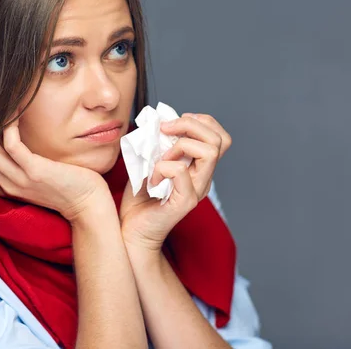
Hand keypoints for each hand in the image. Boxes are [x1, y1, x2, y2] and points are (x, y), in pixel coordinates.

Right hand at [0, 117, 111, 222]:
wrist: (88, 204)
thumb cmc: (67, 186)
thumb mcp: (37, 176)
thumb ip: (22, 163)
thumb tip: (14, 137)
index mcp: (4, 186)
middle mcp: (6, 184)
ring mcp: (18, 179)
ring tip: (6, 103)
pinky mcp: (34, 171)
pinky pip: (11, 143)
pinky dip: (10, 124)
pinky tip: (18, 112)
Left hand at [120, 113, 231, 251]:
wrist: (131, 229)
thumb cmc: (139, 197)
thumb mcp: (149, 160)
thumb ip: (159, 142)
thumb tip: (160, 120)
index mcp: (199, 167)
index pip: (219, 137)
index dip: (201, 122)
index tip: (175, 123)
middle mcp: (204, 178)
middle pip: (219, 140)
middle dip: (190, 125)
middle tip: (165, 130)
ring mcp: (197, 190)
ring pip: (208, 152)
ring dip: (179, 145)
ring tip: (160, 157)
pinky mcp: (185, 202)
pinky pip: (181, 171)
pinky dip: (162, 166)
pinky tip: (152, 178)